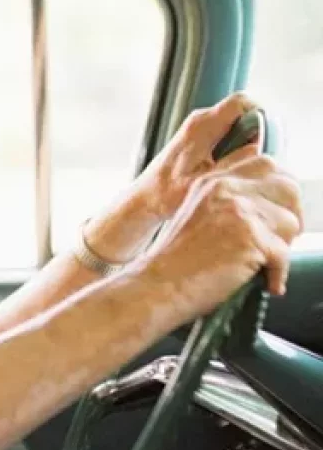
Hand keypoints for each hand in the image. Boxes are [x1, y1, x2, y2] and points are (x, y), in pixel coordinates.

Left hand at [83, 93, 260, 263]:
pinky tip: (228, 171)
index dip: (261, 117)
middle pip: (244, 113)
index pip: (242, 102)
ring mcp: (200, 128)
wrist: (145, 198)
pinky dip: (236, 150)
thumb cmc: (167, 193)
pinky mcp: (200, 137)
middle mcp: (200, 121)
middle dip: (256, 135)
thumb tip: (258, 150)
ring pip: (239, 125)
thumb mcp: (205, 182)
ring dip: (246, 144)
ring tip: (239, 169)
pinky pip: (230, 135)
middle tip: (254, 161)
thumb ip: (233, 164)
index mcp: (201, 126)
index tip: (265, 142)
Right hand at [137, 153, 302, 323]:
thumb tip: (274, 208)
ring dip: (282, 247)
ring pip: (290, 222)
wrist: (159, 285)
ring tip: (262, 263)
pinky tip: (264, 280)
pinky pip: (285, 253)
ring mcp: (239, 210)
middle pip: (287, 187)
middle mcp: (226, 188)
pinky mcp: (249, 237)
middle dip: (290, 214)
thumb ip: (230, 201)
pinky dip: (277, 272)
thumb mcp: (198, 213)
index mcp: (213, 180)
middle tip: (279, 240)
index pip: (266, 165)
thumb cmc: (176, 260)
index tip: (277, 212)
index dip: (279, 190)